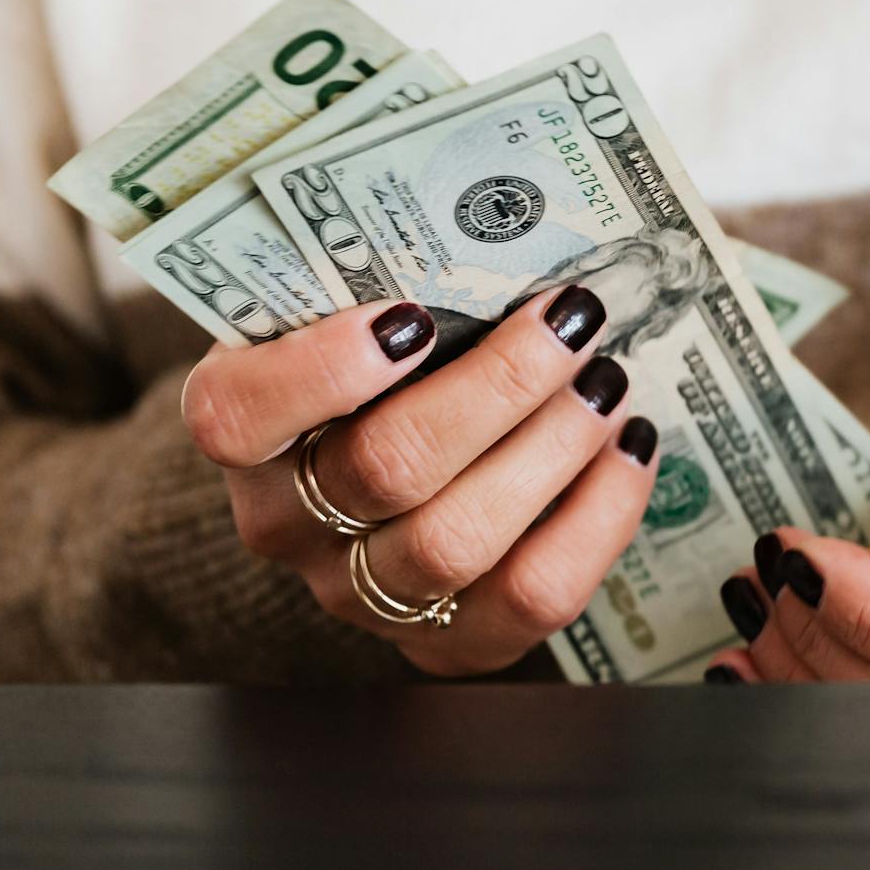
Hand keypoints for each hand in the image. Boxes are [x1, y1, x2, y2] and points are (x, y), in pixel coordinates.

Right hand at [180, 287, 657, 675]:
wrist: (367, 470)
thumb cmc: (375, 360)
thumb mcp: (344, 307)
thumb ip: (383, 277)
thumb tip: (504, 227)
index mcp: (240, 427)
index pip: (239, 417)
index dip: (324, 371)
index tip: (414, 316)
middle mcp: (286, 522)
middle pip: (386, 470)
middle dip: (500, 387)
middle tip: (572, 320)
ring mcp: (361, 593)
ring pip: (460, 541)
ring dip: (555, 449)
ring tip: (607, 381)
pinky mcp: (444, 641)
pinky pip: (531, 599)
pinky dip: (599, 518)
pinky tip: (630, 447)